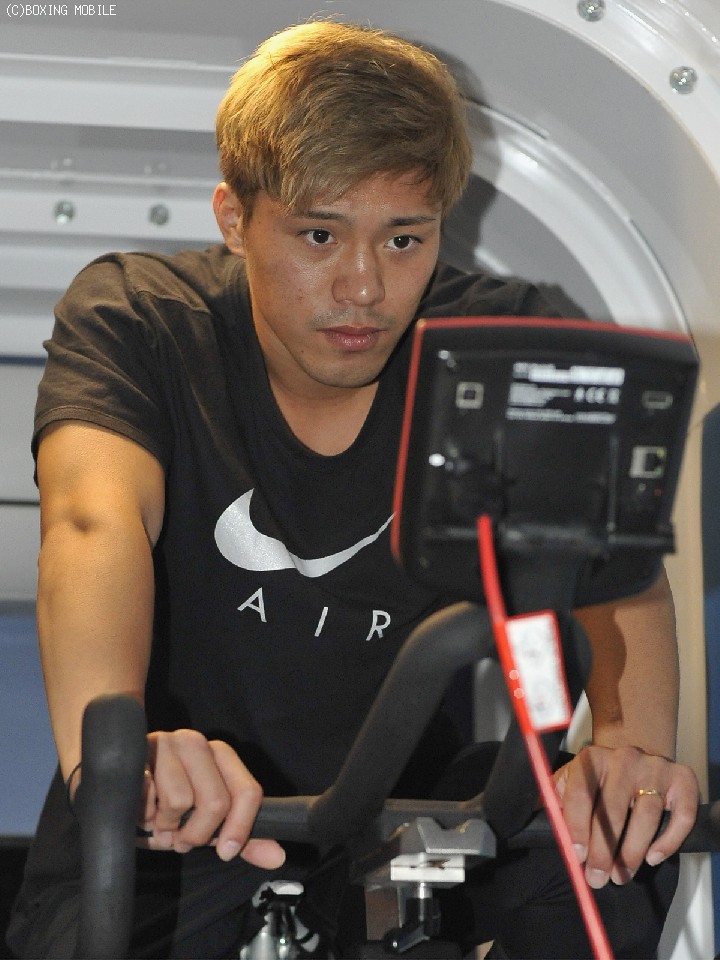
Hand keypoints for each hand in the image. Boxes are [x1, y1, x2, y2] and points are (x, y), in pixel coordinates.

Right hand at [138, 729, 285, 868]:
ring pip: (180, 801)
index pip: (248, 791)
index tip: (225, 851)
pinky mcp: (135, 752)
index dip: (239, 828)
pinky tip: (141, 809)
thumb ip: (241, 837)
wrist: (119, 779)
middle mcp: (196, 743)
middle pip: (216, 802)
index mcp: (220, 754)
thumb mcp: (208, 821)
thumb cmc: (169, 802)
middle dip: (196, 834)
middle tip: (180, 839)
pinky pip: (146, 795)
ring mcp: (165, 743)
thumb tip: (277, 856)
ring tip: (159, 822)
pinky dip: (144, 814)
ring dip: (166, 825)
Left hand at [554, 744, 698, 887]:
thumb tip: (538, 828)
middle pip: (613, 809)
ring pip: (646, 815)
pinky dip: (668, 840)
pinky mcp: (682, 780)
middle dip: (604, 850)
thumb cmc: (599, 781)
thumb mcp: (570, 783)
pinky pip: (681, 815)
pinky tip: (653, 857)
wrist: (634, 760)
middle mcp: (624, 758)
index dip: (577, 827)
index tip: (577, 856)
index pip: (581, 794)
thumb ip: (554, 803)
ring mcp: (655, 768)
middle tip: (598, 878)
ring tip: (621, 875)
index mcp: (591, 759)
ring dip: (632, 852)